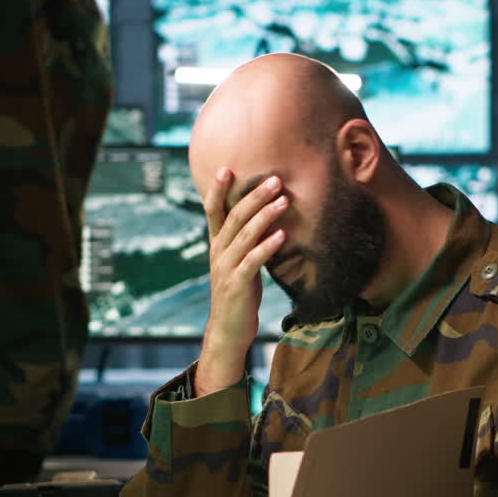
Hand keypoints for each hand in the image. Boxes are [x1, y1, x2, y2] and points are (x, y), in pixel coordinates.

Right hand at [196, 168, 288, 395]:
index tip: (226, 167)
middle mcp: (218, 252)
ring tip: (284, 199)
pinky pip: (254, 261)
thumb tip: (266, 215)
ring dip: (266, 215)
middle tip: (275, 179)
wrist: (229, 329)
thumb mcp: (240, 261)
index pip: (213, 210)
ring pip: (245, 235)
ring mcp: (226, 268)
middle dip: (255, 195)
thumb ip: (247, 239)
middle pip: (235, 216)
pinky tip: (282, 235)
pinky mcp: (238, 284)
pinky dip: (268, 246)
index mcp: (217, 244)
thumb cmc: (239, 291)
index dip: (217, 189)